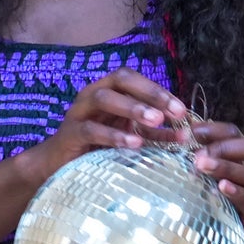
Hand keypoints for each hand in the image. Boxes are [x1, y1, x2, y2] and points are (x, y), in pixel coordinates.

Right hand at [33, 68, 190, 178]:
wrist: (57, 164)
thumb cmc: (96, 146)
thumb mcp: (130, 135)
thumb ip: (154, 133)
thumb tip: (185, 133)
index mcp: (108, 90)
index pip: (134, 79)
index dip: (158, 91)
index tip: (181, 110)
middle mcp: (92, 95)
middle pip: (121, 81)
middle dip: (150, 94)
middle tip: (174, 112)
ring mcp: (79, 112)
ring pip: (104, 99)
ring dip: (132, 108)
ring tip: (156, 121)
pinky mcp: (70, 133)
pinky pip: (92, 129)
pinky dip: (114, 135)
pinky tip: (133, 143)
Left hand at [190, 121, 243, 241]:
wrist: (213, 240)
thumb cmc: (202, 202)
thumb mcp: (196, 176)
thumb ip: (191, 157)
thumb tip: (172, 136)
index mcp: (239, 157)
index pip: (233, 133)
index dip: (215, 129)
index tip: (192, 132)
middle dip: (226, 147)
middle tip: (198, 154)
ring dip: (226, 167)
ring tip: (202, 165)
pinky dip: (236, 192)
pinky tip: (221, 187)